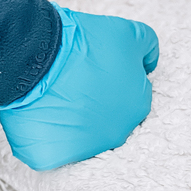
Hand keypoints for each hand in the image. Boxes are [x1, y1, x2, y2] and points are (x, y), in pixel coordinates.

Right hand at [0, 5, 158, 170]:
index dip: (110, 81)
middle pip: (106, 120)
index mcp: (137, 106)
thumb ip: (148, 48)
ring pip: (78, 137)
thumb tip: (149, 63)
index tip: (93, 71)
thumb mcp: (129, 33)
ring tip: (55, 96)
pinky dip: (45, 135)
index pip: (129, 97)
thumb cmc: (84, 44)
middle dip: (93, 104)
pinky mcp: (53, 156)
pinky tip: (41, 113)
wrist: (41, 56)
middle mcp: (116, 133)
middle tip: (74, 82)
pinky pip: (51, 149)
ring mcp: (85, 148)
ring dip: (70, 120)